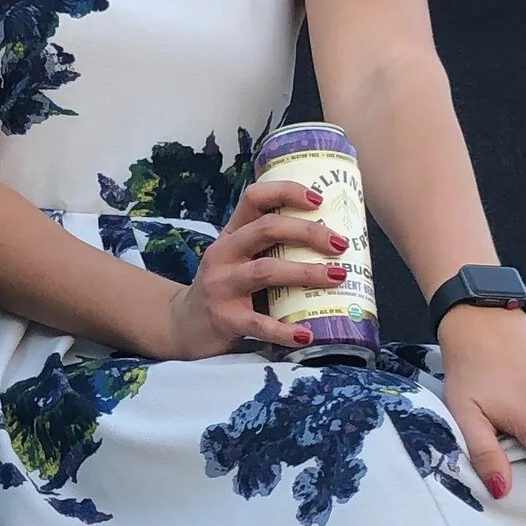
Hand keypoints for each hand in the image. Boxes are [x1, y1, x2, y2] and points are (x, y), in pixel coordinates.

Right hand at [163, 179, 343, 358]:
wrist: (185, 326)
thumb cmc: (226, 289)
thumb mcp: (238, 259)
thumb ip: (271, 249)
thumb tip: (332, 242)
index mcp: (231, 234)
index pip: (254, 198)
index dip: (286, 192)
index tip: (319, 200)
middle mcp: (224, 254)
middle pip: (266, 229)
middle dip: (308, 232)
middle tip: (340, 244)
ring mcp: (221, 286)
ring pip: (266, 271)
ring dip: (306, 273)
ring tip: (337, 278)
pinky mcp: (224, 319)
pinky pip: (259, 323)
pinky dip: (285, 330)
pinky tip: (306, 334)